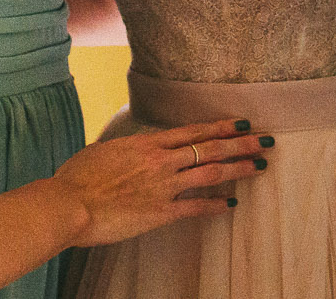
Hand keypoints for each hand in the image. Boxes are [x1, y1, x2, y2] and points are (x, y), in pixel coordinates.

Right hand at [52, 118, 268, 247]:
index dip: (220, 126)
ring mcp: (163, 187)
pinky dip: (215, 205)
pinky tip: (230, 204)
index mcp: (147, 143)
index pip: (193, 131)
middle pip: (210, 148)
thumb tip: (130, 151)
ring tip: (259, 166)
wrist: (70, 203)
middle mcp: (161, 161)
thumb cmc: (78, 177)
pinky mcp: (160, 212)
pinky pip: (195, 207)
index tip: (241, 122)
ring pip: (210, 174)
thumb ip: (125, 150)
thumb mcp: (104, 151)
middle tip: (265, 141)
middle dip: (240, 144)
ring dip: (238, 169)